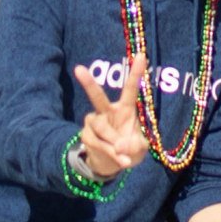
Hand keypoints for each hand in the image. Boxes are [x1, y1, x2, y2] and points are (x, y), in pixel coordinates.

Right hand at [71, 62, 149, 181]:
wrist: (110, 165)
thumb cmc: (129, 150)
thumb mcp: (140, 149)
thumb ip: (134, 145)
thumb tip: (120, 146)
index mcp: (125, 109)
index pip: (130, 89)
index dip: (136, 73)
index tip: (142, 56)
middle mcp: (107, 112)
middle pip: (97, 97)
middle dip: (88, 83)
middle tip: (78, 69)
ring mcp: (94, 123)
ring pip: (101, 128)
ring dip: (113, 142)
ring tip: (122, 152)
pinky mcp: (86, 135)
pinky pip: (97, 143)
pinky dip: (110, 153)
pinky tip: (119, 159)